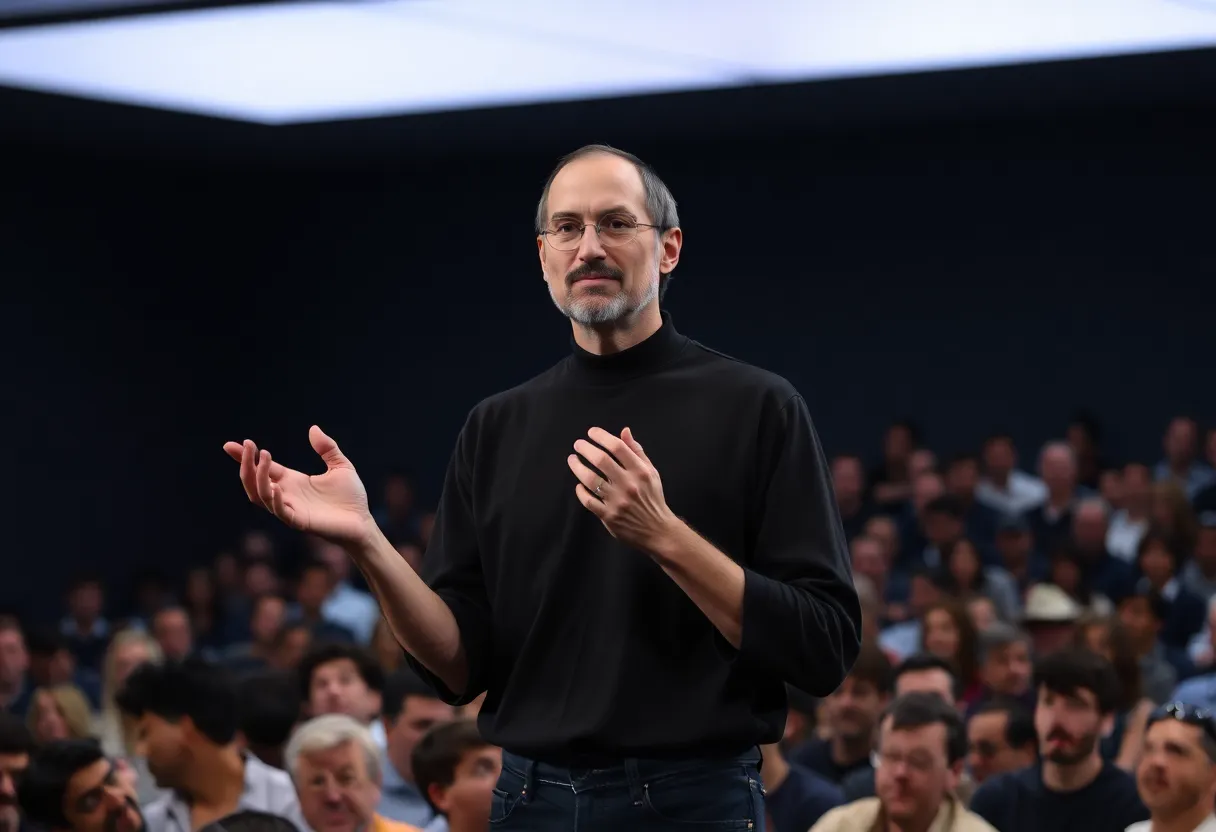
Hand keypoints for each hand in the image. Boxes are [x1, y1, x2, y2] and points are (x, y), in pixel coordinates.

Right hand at [222, 426, 371, 545]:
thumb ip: (327, 448)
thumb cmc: (351, 498)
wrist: (363, 522)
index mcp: (293, 481)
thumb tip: (313, 428)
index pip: (263, 468)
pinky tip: (275, 487)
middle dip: (246, 464)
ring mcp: (291, 509)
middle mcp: (287, 495)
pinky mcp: (300, 522)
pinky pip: (280, 512)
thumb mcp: (341, 466)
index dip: (245, 457)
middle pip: (254, 481)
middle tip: (247, 445)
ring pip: (261, 495)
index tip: (230, 444)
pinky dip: (274, 500)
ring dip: (258, 477)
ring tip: (264, 456)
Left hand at [568, 426, 676, 553]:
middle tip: (578, 445)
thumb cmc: (652, 497)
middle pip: (601, 460)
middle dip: (585, 449)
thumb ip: (636, 451)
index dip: (601, 436)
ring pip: (591, 480)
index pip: (617, 447)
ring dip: (577, 467)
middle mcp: (628, 484)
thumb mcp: (651, 472)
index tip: (591, 432)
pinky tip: (579, 485)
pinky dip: (581, 491)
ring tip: (572, 460)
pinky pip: (588, 501)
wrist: (657, 530)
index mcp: (640, 471)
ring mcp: (617, 501)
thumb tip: (624, 431)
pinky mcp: (608, 516)